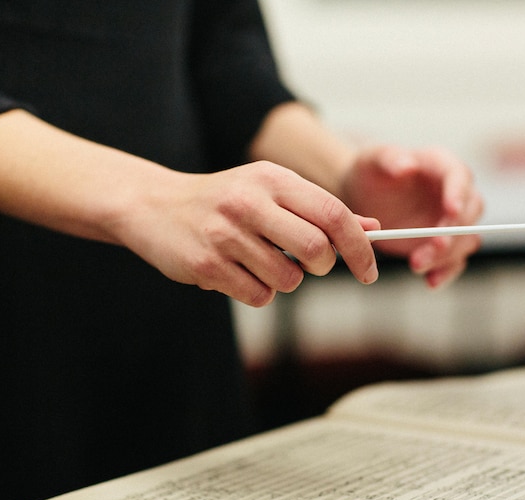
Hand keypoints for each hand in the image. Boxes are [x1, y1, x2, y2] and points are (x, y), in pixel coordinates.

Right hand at [114, 161, 380, 306]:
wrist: (153, 206)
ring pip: (288, 280)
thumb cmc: (224, 201)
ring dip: (283, 280)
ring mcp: (225, 235)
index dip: (360, 247)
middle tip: (307, 265)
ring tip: (258, 262)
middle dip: (321, 268)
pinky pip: (258, 296)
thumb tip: (372, 228)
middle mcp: (250, 202)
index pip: (334, 214)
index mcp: (272, 179)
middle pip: (317, 252)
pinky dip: (256, 291)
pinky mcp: (206, 265)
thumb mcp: (270, 191)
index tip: (370, 271)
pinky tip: (235, 272)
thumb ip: (319, 209)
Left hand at [340, 146, 482, 287]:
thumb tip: (407, 165)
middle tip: (433, 245)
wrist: (361, 196)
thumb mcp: (374, 160)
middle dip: (453, 231)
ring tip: (416, 263)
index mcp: (441, 166)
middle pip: (469, 213)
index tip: (451, 211)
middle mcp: (454, 193)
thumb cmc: (370, 172)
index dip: (459, 195)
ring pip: (465, 240)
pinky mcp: (442, 244)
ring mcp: (449, 222)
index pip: (460, 177)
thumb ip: (390, 159)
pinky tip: (430, 281)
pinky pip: (453, 261)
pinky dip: (445, 272)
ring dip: (447, 255)